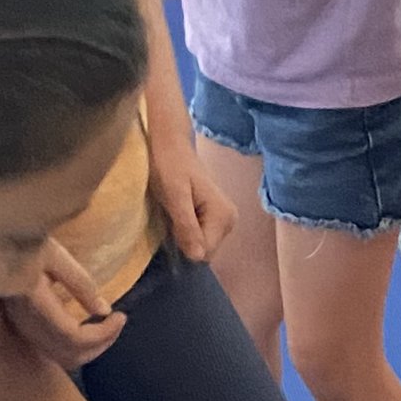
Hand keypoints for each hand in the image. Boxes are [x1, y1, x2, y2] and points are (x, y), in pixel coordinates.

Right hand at [5, 241, 125, 370]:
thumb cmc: (21, 239)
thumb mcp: (54, 254)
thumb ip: (80, 283)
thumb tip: (105, 310)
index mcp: (34, 304)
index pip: (74, 336)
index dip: (102, 334)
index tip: (121, 315)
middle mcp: (26, 324)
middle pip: (71, 354)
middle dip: (102, 343)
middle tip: (119, 322)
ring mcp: (23, 329)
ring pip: (64, 358)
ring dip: (91, 349)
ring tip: (109, 328)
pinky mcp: (24, 328)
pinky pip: (56, 351)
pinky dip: (78, 347)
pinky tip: (89, 328)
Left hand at [152, 131, 237, 263]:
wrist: (170, 144)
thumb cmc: (169, 165)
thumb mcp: (174, 196)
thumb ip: (187, 226)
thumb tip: (198, 256)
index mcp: (223, 216)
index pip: (204, 253)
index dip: (183, 242)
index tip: (173, 219)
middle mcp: (230, 221)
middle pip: (205, 251)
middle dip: (185, 240)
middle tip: (173, 214)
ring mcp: (225, 220)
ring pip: (201, 246)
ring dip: (184, 235)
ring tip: (176, 210)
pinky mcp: (217, 219)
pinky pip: (201, 238)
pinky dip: (187, 231)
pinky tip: (180, 213)